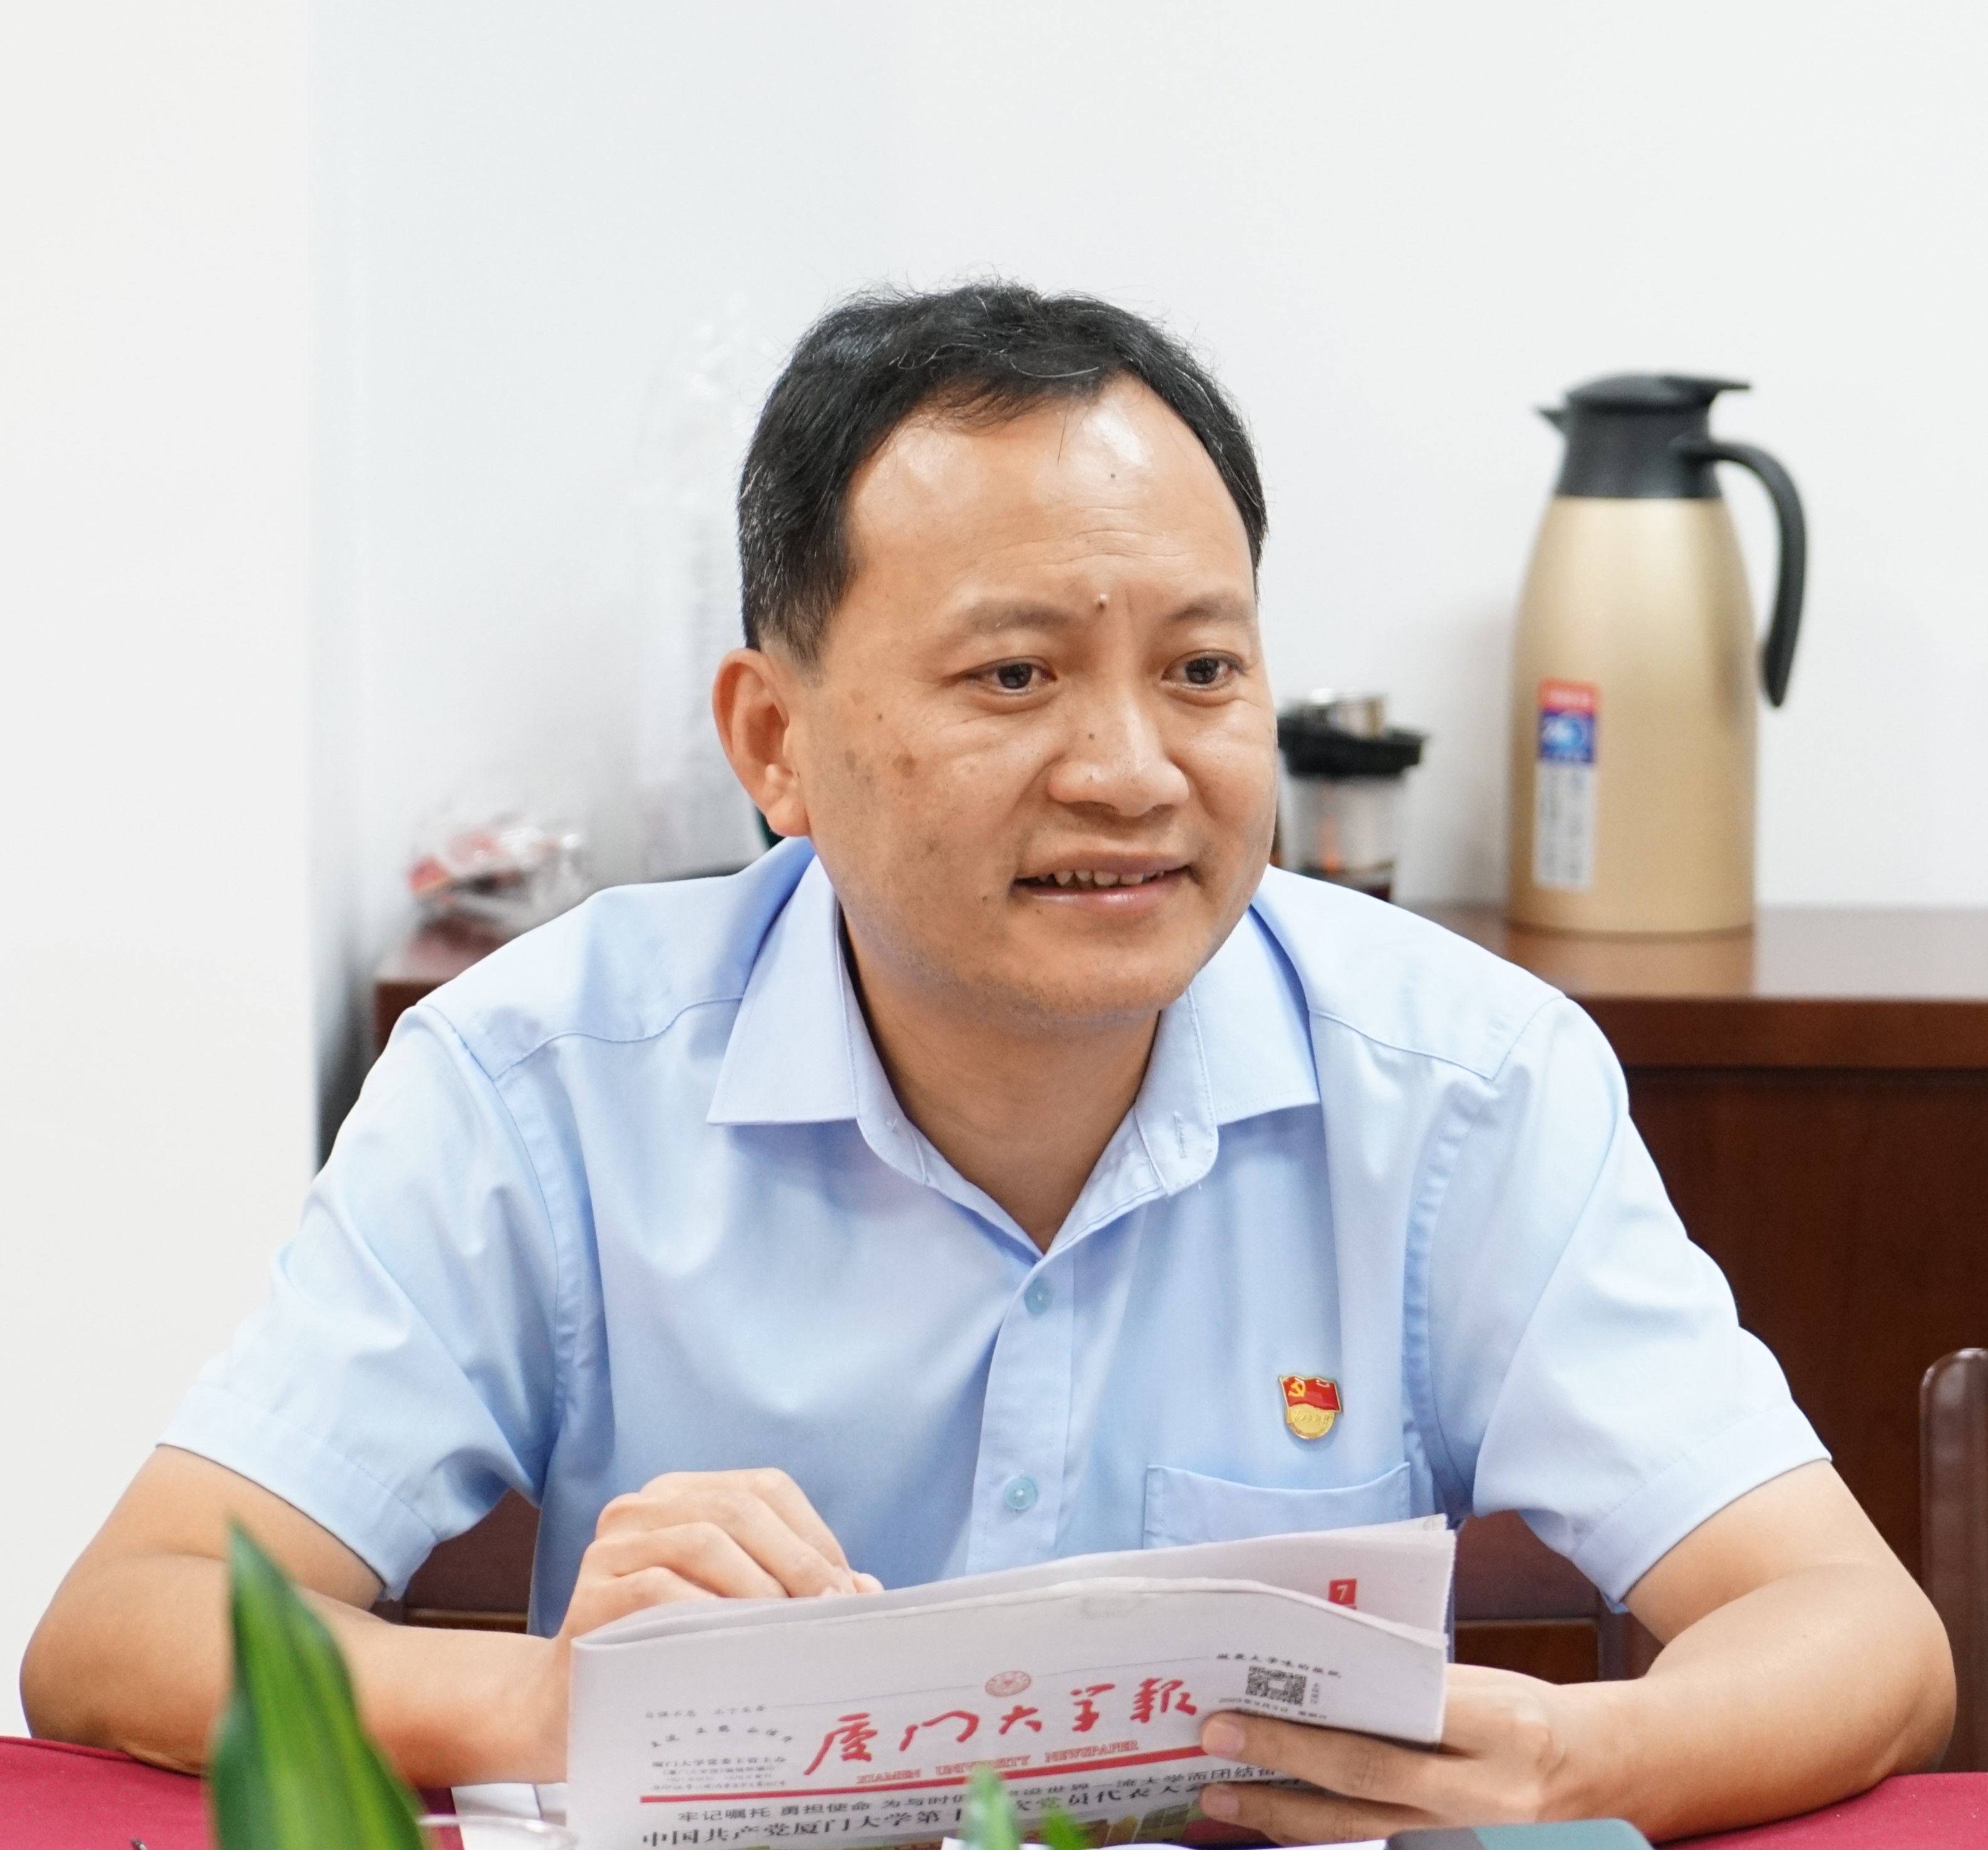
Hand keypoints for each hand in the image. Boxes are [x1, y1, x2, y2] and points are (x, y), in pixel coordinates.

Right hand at [519, 1468, 881, 1774]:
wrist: (568, 1708)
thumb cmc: (666, 1653)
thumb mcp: (730, 1609)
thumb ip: (791, 1591)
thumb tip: (866, 1593)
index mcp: (683, 1495)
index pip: (764, 1488)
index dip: (813, 1535)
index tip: (846, 1590)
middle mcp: (642, 1508)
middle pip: (738, 1507)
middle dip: (797, 1560)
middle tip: (830, 1612)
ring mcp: (611, 1548)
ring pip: (703, 1538)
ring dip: (761, 1585)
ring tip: (790, 1629)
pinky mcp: (590, 1596)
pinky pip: (660, 1588)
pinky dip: (711, 1611)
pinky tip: (737, 1643)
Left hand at [1196, 1664, 1603, 1843]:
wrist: (1606, 1774)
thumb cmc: (1529, 1713)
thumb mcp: (1484, 1683)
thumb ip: (1412, 1687)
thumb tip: (1316, 1682)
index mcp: (1501, 1724)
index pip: (1393, 1720)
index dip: (1311, 1723)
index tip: (1240, 1709)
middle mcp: (1490, 1791)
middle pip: (1368, 1781)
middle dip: (1282, 1764)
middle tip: (1214, 1742)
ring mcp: (1475, 1836)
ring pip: (1364, 1829)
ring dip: (1286, 1815)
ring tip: (1224, 1797)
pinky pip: (1380, 1845)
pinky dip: (1324, 1831)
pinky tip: (1278, 1817)